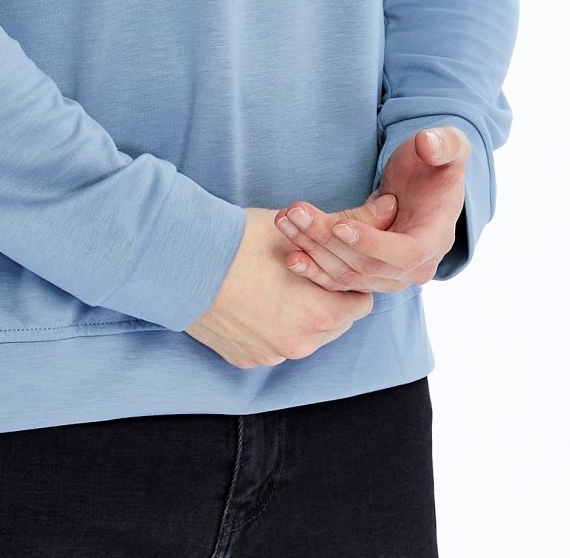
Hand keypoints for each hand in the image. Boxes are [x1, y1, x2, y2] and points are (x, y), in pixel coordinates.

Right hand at [186, 208, 373, 368]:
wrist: (179, 261)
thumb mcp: (298, 227)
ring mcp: (271, 355)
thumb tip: (390, 210)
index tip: (329, 261)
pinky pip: (271, 345)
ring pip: (304, 336)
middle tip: (303, 268)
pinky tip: (253, 298)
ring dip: (299, 314)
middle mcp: (301, 344)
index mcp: (322, 314)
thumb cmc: (240, 240)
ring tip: (275, 281)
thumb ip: (350, 223)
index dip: (346, 279)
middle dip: (325, 299)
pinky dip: (270, 326)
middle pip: (333, 323)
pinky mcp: (245, 360)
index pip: (359, 302)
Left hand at [274, 126, 469, 293]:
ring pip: (347, 273)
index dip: (371, 244)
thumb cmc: (435, 163)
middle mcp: (416, 268)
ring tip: (284, 220)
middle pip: (366, 266)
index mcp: (436, 239)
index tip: (339, 226)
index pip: (405, 254)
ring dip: (313, 250)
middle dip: (326, 239)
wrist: (423, 186)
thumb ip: (445, 144)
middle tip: (294, 211)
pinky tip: (291, 256)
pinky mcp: (369, 275)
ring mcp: (390, 276)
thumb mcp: (450, 146)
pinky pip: (340, 280)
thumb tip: (429, 146)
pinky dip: (315, 270)